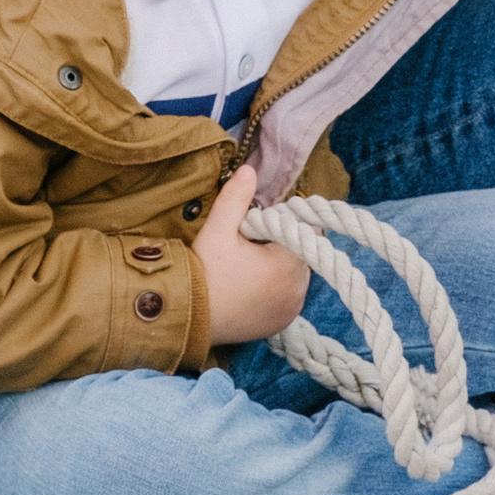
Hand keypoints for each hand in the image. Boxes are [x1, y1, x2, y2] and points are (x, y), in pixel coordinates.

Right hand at [197, 161, 312, 344]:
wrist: (187, 318)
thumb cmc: (204, 273)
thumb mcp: (217, 230)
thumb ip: (236, 198)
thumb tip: (249, 170)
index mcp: (290, 263)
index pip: (307, 229)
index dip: (285, 222)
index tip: (259, 226)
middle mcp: (299, 289)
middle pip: (301, 252)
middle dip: (281, 244)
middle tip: (248, 247)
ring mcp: (292, 309)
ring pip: (295, 275)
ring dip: (279, 268)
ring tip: (246, 269)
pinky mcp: (281, 324)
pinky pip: (287, 298)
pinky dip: (275, 290)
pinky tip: (250, 288)